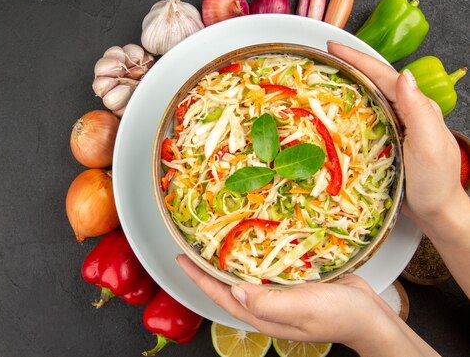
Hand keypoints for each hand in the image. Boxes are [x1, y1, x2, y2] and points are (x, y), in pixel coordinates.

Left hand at [177, 255, 430, 355]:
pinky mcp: (293, 281)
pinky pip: (267, 266)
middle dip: (208, 265)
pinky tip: (253, 237)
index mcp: (263, 314)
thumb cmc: (339, 315)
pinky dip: (255, 252)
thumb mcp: (301, 310)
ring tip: (215, 237)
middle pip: (228, 284)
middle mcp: (266, 304)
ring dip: (229, 257)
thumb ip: (267, 303)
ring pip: (246, 274)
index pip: (220, 295)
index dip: (199, 277)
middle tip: (194, 242)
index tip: (181, 258)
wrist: (371, 316)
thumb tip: (234, 291)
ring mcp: (279, 293)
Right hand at [327, 42, 464, 233]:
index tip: (332, 47)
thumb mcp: (429, 145)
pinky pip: (363, 118)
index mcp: (415, 107)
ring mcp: (394, 127)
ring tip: (322, 79)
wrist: (437, 212)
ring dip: (347, 85)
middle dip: (349, 65)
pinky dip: (348, 109)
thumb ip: (418, 111)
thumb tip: (404, 76)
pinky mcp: (384, 142)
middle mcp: (405, 112)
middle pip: (374, 81)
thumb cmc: (435, 182)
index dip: (357, 59)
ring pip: (368, 97)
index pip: (383, 75)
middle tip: (322, 58)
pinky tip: (333, 113)